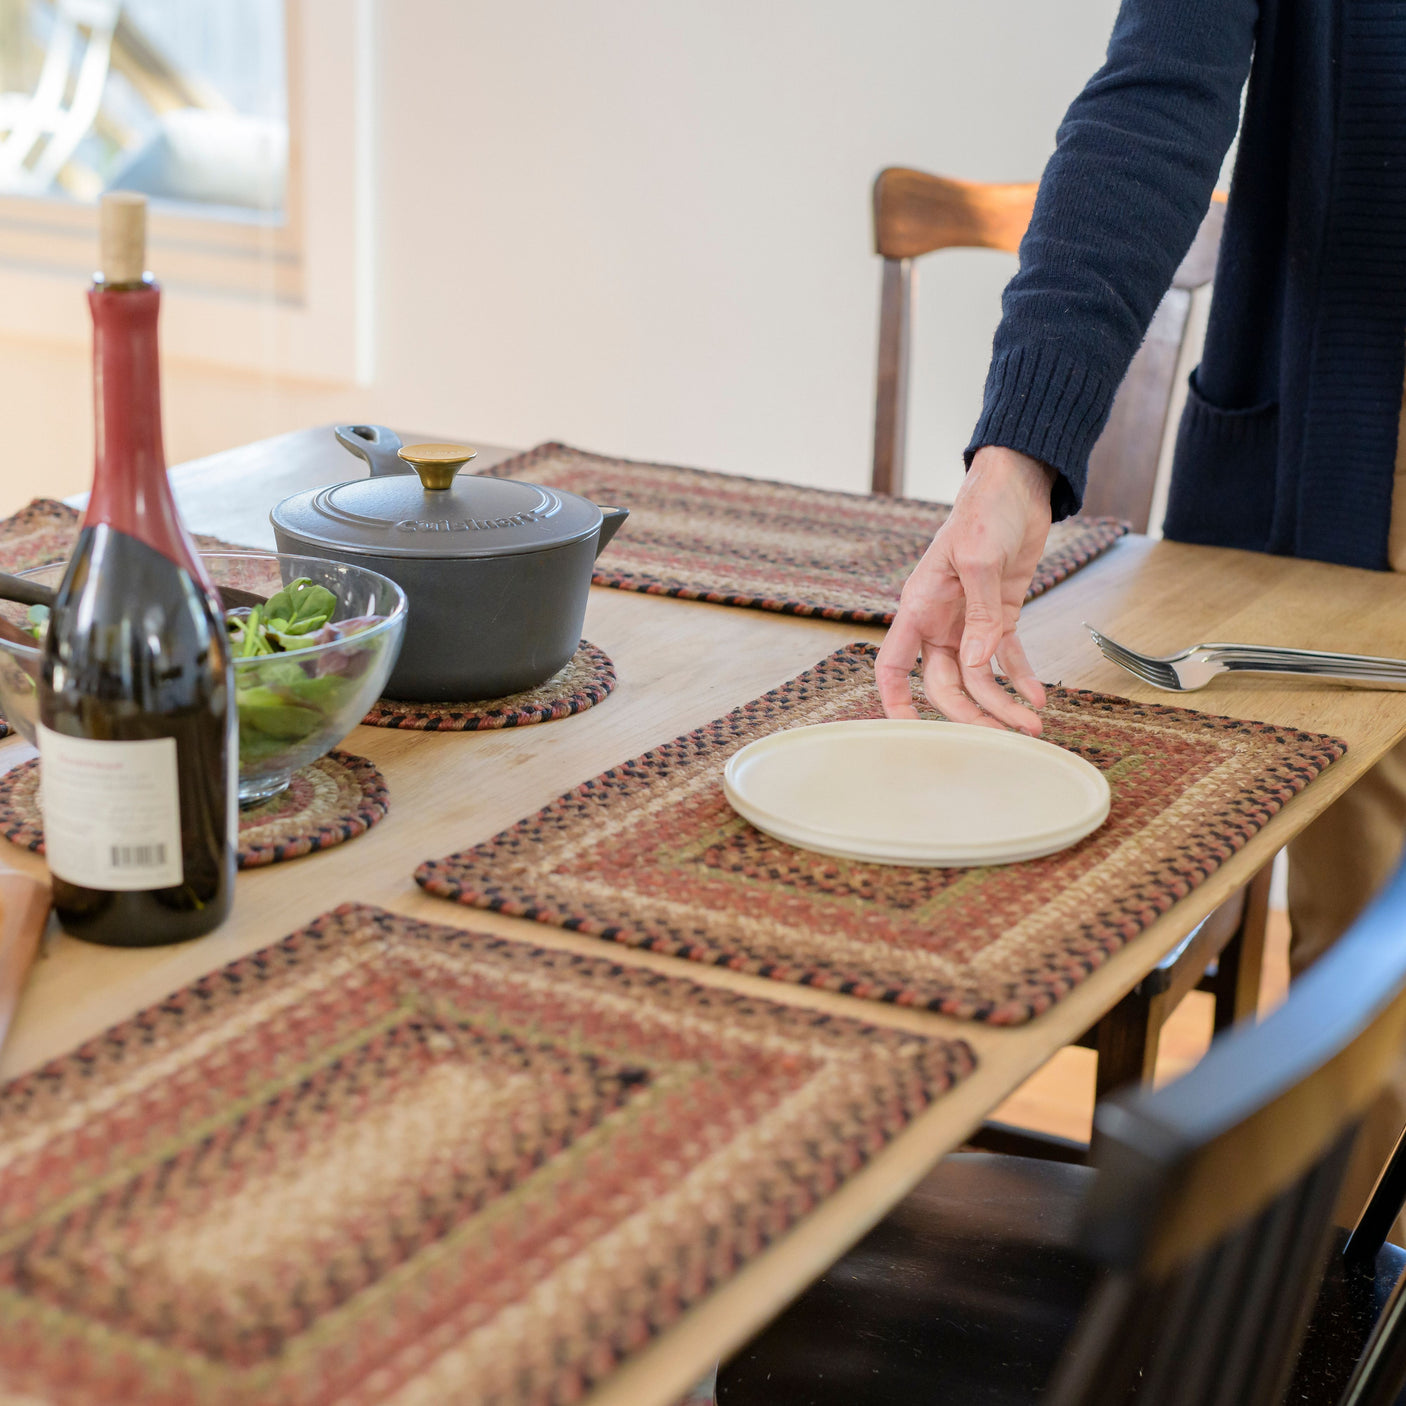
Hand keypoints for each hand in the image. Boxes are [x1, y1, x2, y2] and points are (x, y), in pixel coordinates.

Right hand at [875, 446, 1054, 732]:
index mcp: (919, 607)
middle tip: (1002, 736)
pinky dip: (1021, 679)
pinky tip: (1038, 698)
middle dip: (971, 714)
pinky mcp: (999, 616)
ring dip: (1003, 703)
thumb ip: (979, 615)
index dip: (895, 702)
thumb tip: (978, 664)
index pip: (893, 666)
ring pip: (979, 678)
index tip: (909, 734)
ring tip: (1032, 723)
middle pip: (946, 684)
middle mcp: (940, 622)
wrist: (1017, 485)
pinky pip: (1007, 658)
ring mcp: (970, 621)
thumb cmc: (985, 511)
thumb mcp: (980, 559)